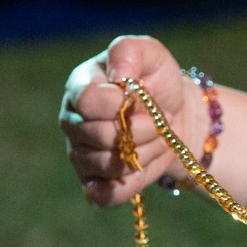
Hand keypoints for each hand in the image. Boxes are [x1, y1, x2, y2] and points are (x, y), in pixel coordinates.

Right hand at [60, 35, 198, 205]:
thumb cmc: (157, 81)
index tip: (140, 94)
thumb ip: (129, 51)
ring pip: (107, 165)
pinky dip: (127, 186)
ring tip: (154, 138)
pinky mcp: (93, 181)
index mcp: (81, 86)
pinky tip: (140, 171)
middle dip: (141, 130)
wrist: (173, 115)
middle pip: (100, 136)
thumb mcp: (151, 54)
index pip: (88, 100)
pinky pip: (103, 195)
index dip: (119, 103)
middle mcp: (73, 121)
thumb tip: (118, 75)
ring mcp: (80, 153)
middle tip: (157, 121)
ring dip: (143, 153)